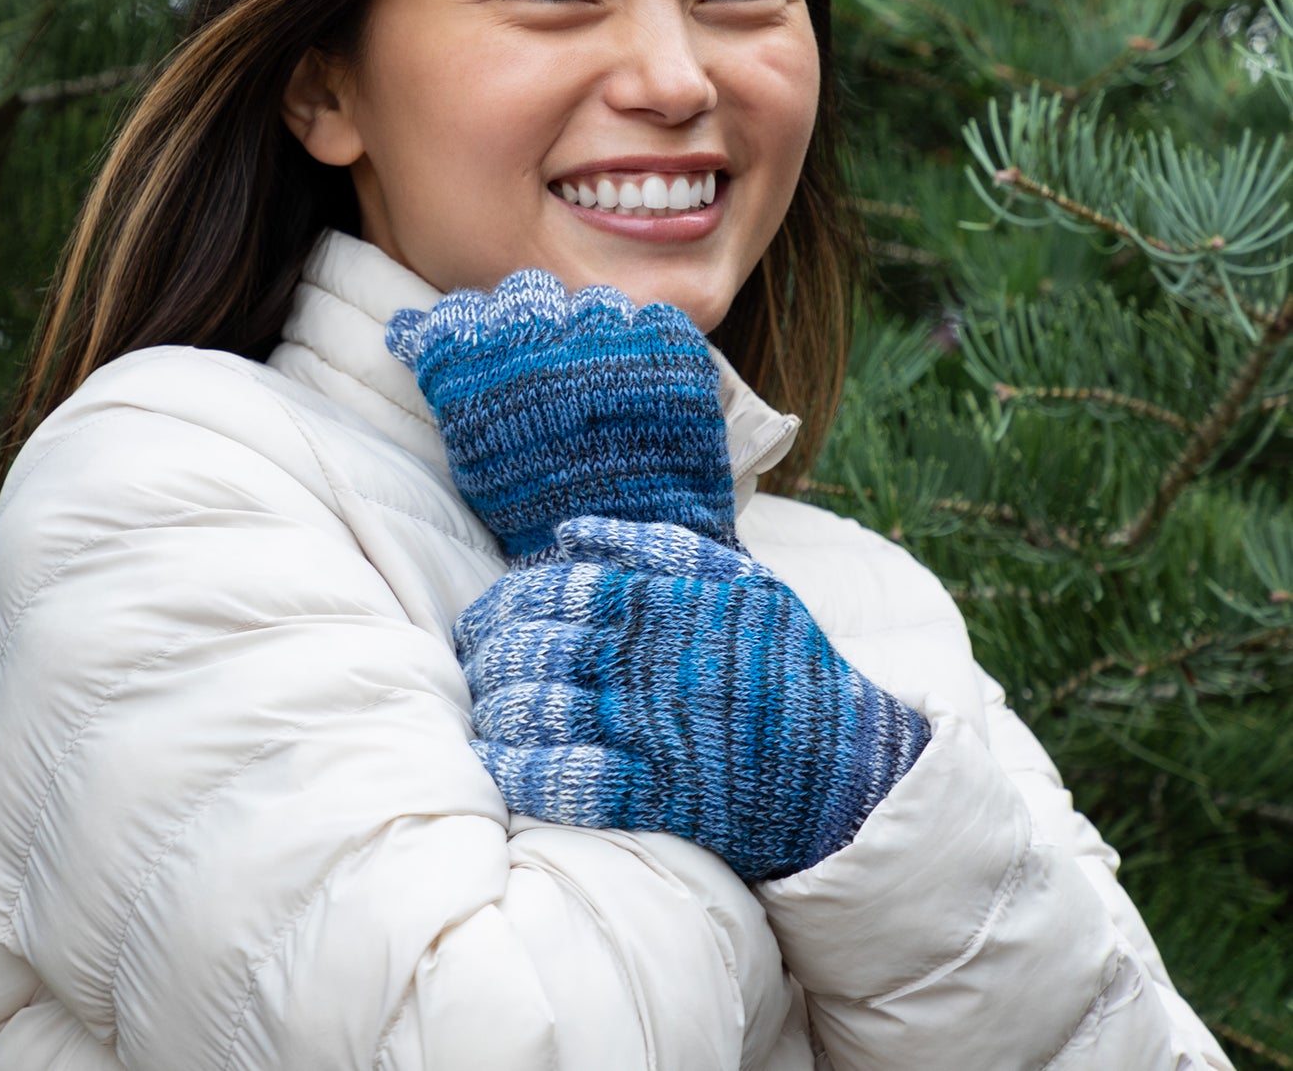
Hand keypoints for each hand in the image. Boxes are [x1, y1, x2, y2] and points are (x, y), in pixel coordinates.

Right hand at [386, 270, 736, 562]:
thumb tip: (408, 328)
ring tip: (606, 385)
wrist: (622, 553)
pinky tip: (647, 385)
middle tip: (553, 368)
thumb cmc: (539, 515)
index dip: (476, 330)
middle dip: (535, 322)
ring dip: (593, 334)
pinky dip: (648, 346)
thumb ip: (449, 386)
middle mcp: (535, 339)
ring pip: (592, 303)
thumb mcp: (474, 457)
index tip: (490, 350)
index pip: (460, 314)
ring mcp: (605, 337)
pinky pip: (652, 318)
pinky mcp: (666, 346)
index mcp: (478, 368)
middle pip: (527, 293)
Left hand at [453, 516, 930, 881]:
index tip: (482, 620)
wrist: (848, 763)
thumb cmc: (786, 661)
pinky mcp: (660, 791)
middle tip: (474, 669)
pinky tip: (500, 765)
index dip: (504, 604)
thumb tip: (572, 531)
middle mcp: (649, 658)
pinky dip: (525, 771)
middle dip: (489, 659)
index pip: (553, 590)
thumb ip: (658, 546)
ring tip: (484, 716)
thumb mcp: (741, 579)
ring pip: (542, 711)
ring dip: (497, 713)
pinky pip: (572, 779)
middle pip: (534, 649)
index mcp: (664, 600)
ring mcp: (652, 725)